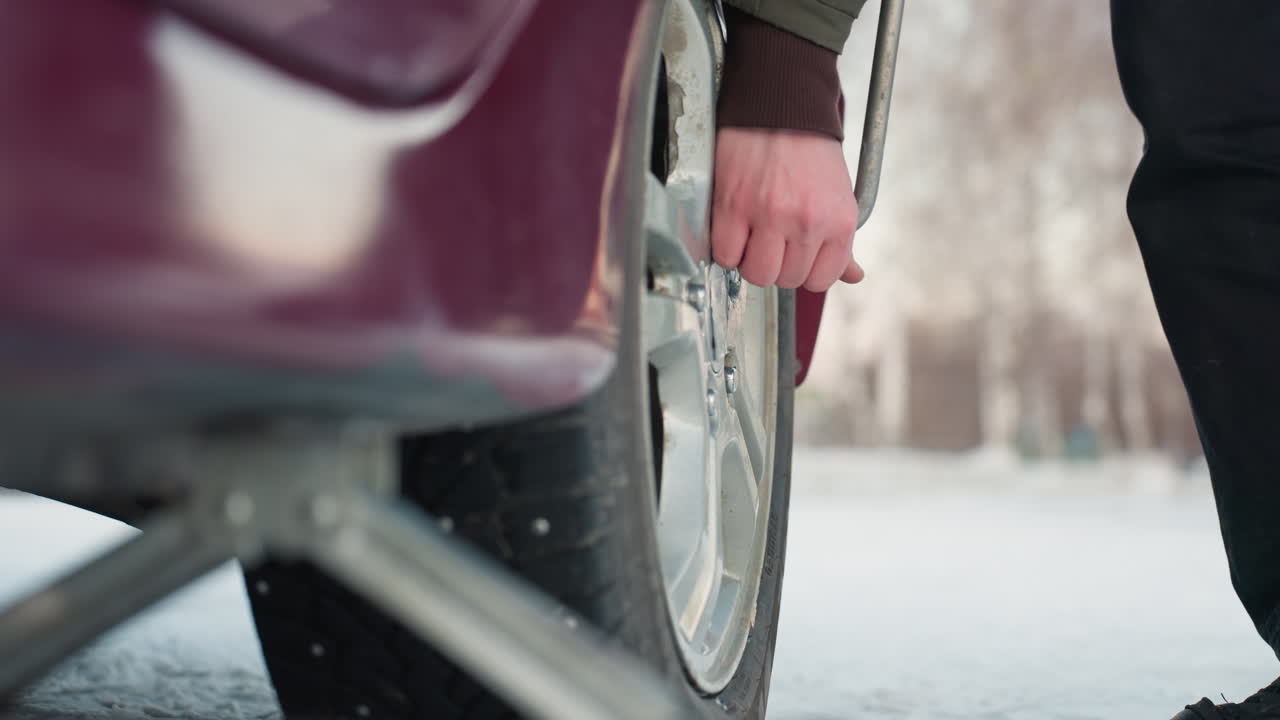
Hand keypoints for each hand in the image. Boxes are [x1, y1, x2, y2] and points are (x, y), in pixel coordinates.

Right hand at [711, 127, 862, 290]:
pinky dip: (726, 249)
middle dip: (776, 265)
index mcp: (839, 222)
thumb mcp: (839, 195)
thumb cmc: (810, 148)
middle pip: (787, 280)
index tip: (794, 256)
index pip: (820, 280)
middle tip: (771, 241)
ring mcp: (769, 216)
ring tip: (751, 238)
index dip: (803, 271)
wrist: (781, 104)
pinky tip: (733, 231)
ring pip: (756, 274)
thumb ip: (841, 242)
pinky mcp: (735, 206)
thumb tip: (854, 275)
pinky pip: (726, 254)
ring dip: (750, 261)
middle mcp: (808, 223)